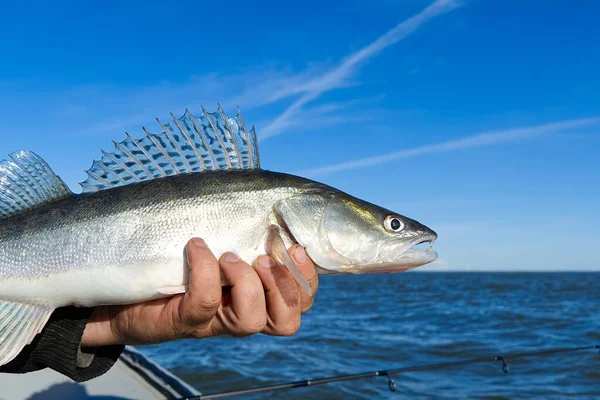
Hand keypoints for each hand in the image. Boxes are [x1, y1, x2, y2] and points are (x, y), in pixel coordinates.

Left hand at [81, 238, 318, 346]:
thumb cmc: (173, 253)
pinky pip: (205, 303)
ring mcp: (212, 321)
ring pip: (250, 320)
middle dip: (284, 287)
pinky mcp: (181, 321)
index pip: (301, 300)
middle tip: (263, 257)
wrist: (120, 285)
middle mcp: (240, 311)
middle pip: (287, 321)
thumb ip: (245, 224)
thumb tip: (275, 191)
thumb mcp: (217, 235)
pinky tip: (195, 247)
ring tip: (229, 255)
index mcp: (258, 292)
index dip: (308, 279)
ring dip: (247, 284)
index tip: (295, 247)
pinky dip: (205, 271)